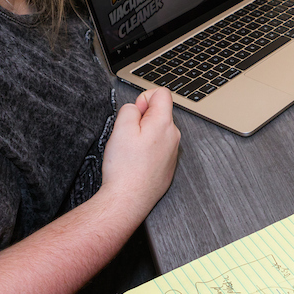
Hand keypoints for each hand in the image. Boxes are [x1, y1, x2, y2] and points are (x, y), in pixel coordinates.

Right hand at [99, 88, 180, 215]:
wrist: (128, 200)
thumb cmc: (124, 168)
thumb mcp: (120, 128)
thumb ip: (130, 109)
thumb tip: (136, 106)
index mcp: (164, 124)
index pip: (162, 93)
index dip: (144, 98)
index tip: (135, 113)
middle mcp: (173, 136)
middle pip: (159, 113)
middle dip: (142, 118)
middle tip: (128, 136)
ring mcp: (172, 151)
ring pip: (158, 131)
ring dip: (144, 135)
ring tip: (131, 151)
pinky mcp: (168, 164)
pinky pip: (158, 148)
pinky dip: (147, 150)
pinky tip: (136, 162)